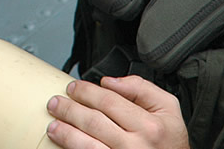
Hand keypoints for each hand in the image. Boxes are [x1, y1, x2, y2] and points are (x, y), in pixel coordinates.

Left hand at [46, 77, 188, 148]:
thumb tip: (110, 81)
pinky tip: (64, 145)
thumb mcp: (168, 108)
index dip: (87, 92)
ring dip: (66, 133)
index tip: (74, 87)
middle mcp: (136, 145)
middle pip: (94, 122)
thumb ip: (142, 88)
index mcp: (150, 125)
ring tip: (53, 125)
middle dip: (70, 110)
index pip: (109, 101)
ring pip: (87, 145)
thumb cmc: (170, 141)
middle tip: (56, 102)